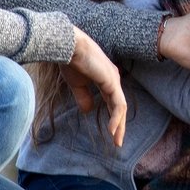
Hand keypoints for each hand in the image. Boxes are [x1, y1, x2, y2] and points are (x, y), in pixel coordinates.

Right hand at [62, 28, 126, 145]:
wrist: (68, 47)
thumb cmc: (71, 61)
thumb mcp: (77, 84)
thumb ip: (84, 97)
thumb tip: (88, 111)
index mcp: (106, 79)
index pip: (113, 102)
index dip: (113, 117)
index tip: (111, 134)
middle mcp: (113, 79)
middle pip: (119, 106)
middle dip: (119, 125)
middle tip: (118, 142)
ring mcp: (114, 80)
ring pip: (121, 108)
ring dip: (119, 125)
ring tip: (116, 140)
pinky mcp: (112, 82)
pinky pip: (118, 105)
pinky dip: (116, 119)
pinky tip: (112, 130)